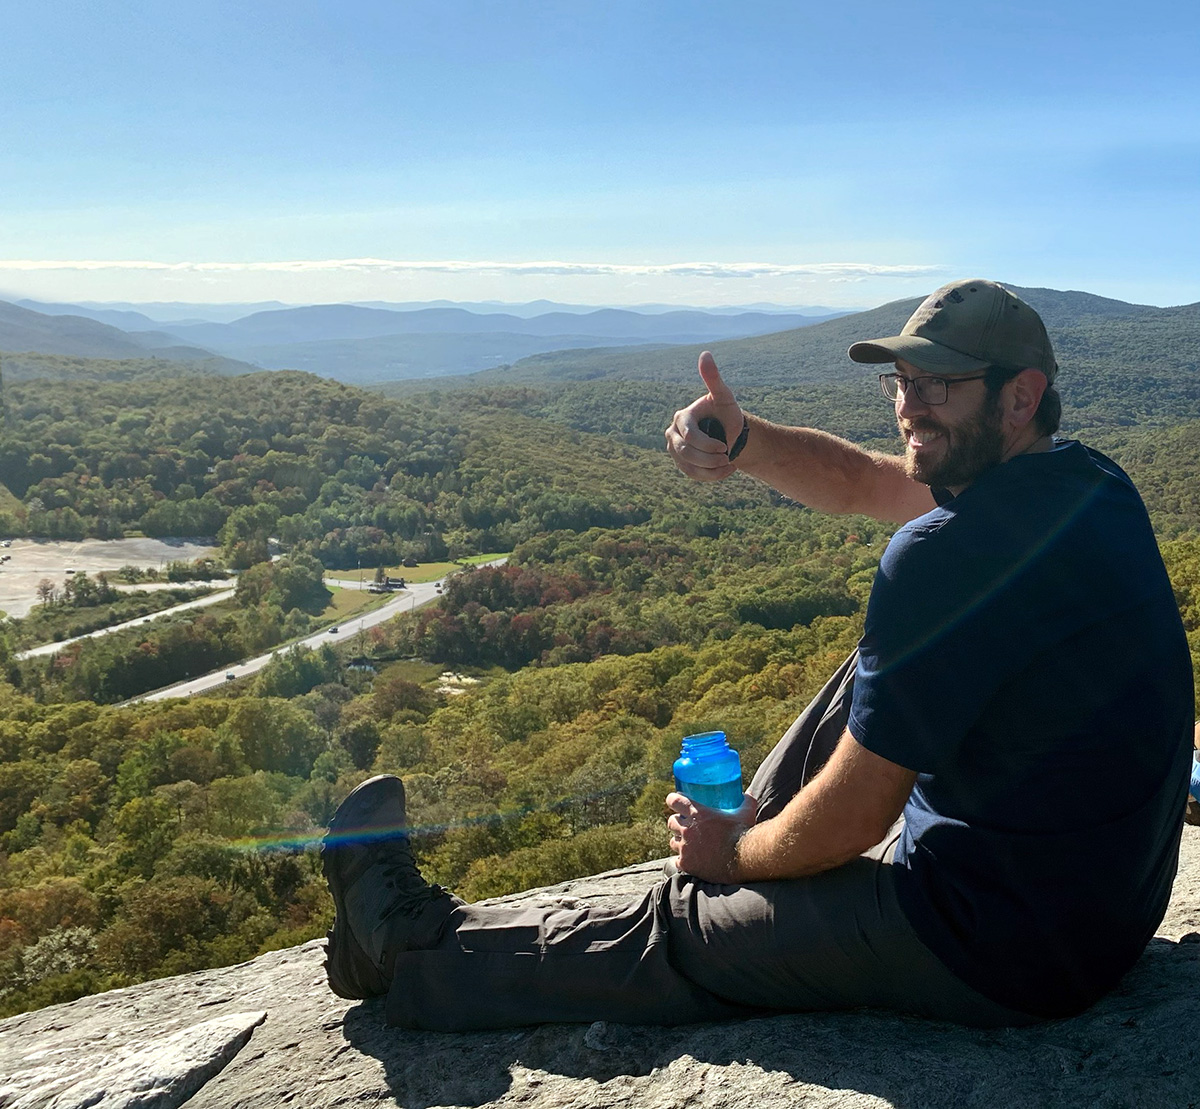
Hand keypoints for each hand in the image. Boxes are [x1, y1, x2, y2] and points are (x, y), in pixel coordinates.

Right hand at [664, 351, 744, 481]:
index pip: (688, 435)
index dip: (707, 444)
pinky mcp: (681, 465)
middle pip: (685, 452)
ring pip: (688, 466)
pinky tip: (726, 470)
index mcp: (681, 418)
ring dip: (711, 468)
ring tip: (728, 463)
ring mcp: (675, 451)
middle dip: (709, 457)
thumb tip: (705, 354)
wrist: (732, 435)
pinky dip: (712, 476)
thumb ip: (713, 379)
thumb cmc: (728, 414)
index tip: (725, 446)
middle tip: (728, 456)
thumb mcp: (724, 396)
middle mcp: (672, 434)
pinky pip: (692, 475)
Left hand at [665, 791, 757, 882]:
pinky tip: (690, 860)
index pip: (674, 801)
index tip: (675, 802)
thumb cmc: (744, 833)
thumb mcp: (746, 812)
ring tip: (688, 843)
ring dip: (679, 841)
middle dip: (677, 822)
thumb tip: (748, 794)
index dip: (673, 800)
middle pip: (671, 822)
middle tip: (685, 825)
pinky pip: (678, 861)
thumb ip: (746, 800)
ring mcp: (685, 847)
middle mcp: (687, 829)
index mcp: (697, 813)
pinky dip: (683, 860)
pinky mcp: (687, 864)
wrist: (744, 859)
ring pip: (673, 842)